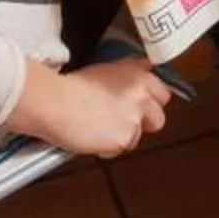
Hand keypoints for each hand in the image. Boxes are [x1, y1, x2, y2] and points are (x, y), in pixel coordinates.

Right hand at [10, 58, 172, 159]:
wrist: (55, 102)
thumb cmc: (72, 85)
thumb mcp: (106, 68)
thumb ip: (130, 70)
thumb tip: (144, 67)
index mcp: (140, 77)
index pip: (163, 94)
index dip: (150, 102)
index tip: (140, 106)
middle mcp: (142, 98)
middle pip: (158, 118)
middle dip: (143, 123)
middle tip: (121, 120)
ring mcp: (135, 120)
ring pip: (138, 137)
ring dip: (122, 136)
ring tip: (99, 127)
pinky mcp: (124, 139)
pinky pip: (120, 149)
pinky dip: (108, 147)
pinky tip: (92, 136)